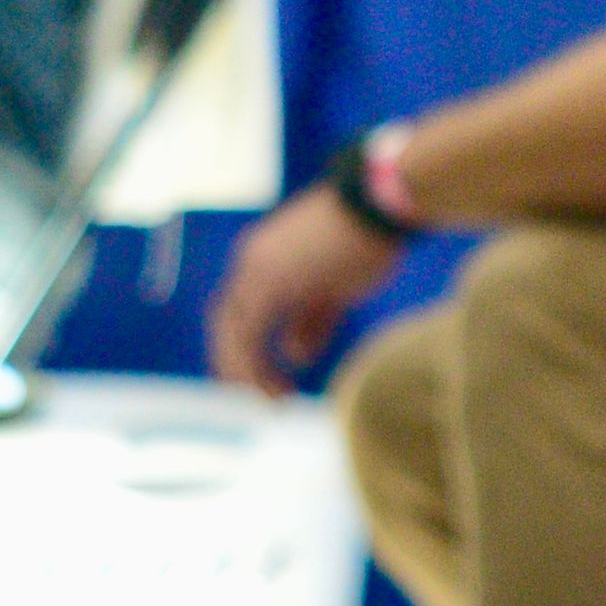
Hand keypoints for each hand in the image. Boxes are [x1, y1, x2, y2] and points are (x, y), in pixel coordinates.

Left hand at [208, 184, 406, 394]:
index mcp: (261, 260)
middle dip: (238, 365)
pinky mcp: (270, 284)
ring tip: (273, 401)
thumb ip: (310, 320)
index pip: (238, 313)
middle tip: (261, 397)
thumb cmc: (365, 238)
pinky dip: (256, 366)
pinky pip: (249, 336)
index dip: (245, 349)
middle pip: (226, 325)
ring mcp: (257, 272)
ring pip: (233, 334)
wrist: (379, 204)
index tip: (266, 377)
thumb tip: (294, 354)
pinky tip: (275, 389)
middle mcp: (250, 265)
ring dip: (247, 372)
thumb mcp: (335, 286)